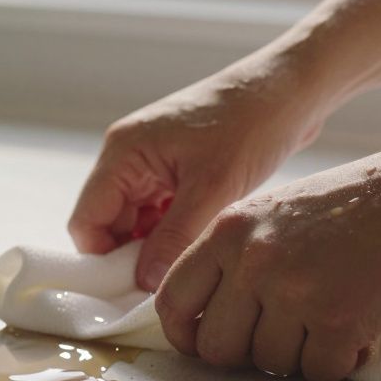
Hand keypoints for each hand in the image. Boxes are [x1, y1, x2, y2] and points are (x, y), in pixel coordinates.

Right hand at [69, 53, 329, 291]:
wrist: (293, 89)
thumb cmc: (252, 123)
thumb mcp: (212, 188)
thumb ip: (173, 238)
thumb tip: (144, 284)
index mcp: (123, 153)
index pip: (87, 221)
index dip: (103, 260)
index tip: (134, 291)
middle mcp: (129, 156)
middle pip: (109, 224)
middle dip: (133, 257)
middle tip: (167, 284)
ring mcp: (153, 163)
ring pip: (137, 222)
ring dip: (157, 246)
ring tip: (189, 262)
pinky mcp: (178, 169)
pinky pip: (161, 213)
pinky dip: (174, 232)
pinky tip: (200, 243)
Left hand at [154, 145, 380, 380]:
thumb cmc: (366, 202)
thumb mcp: (280, 211)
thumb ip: (241, 255)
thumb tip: (213, 313)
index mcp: (231, 229)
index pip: (173, 298)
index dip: (184, 335)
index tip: (202, 346)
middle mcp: (253, 259)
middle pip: (216, 348)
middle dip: (245, 357)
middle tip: (281, 341)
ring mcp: (294, 290)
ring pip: (268, 365)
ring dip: (298, 356)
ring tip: (330, 321)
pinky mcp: (339, 320)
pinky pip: (317, 373)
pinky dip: (337, 363)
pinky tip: (357, 331)